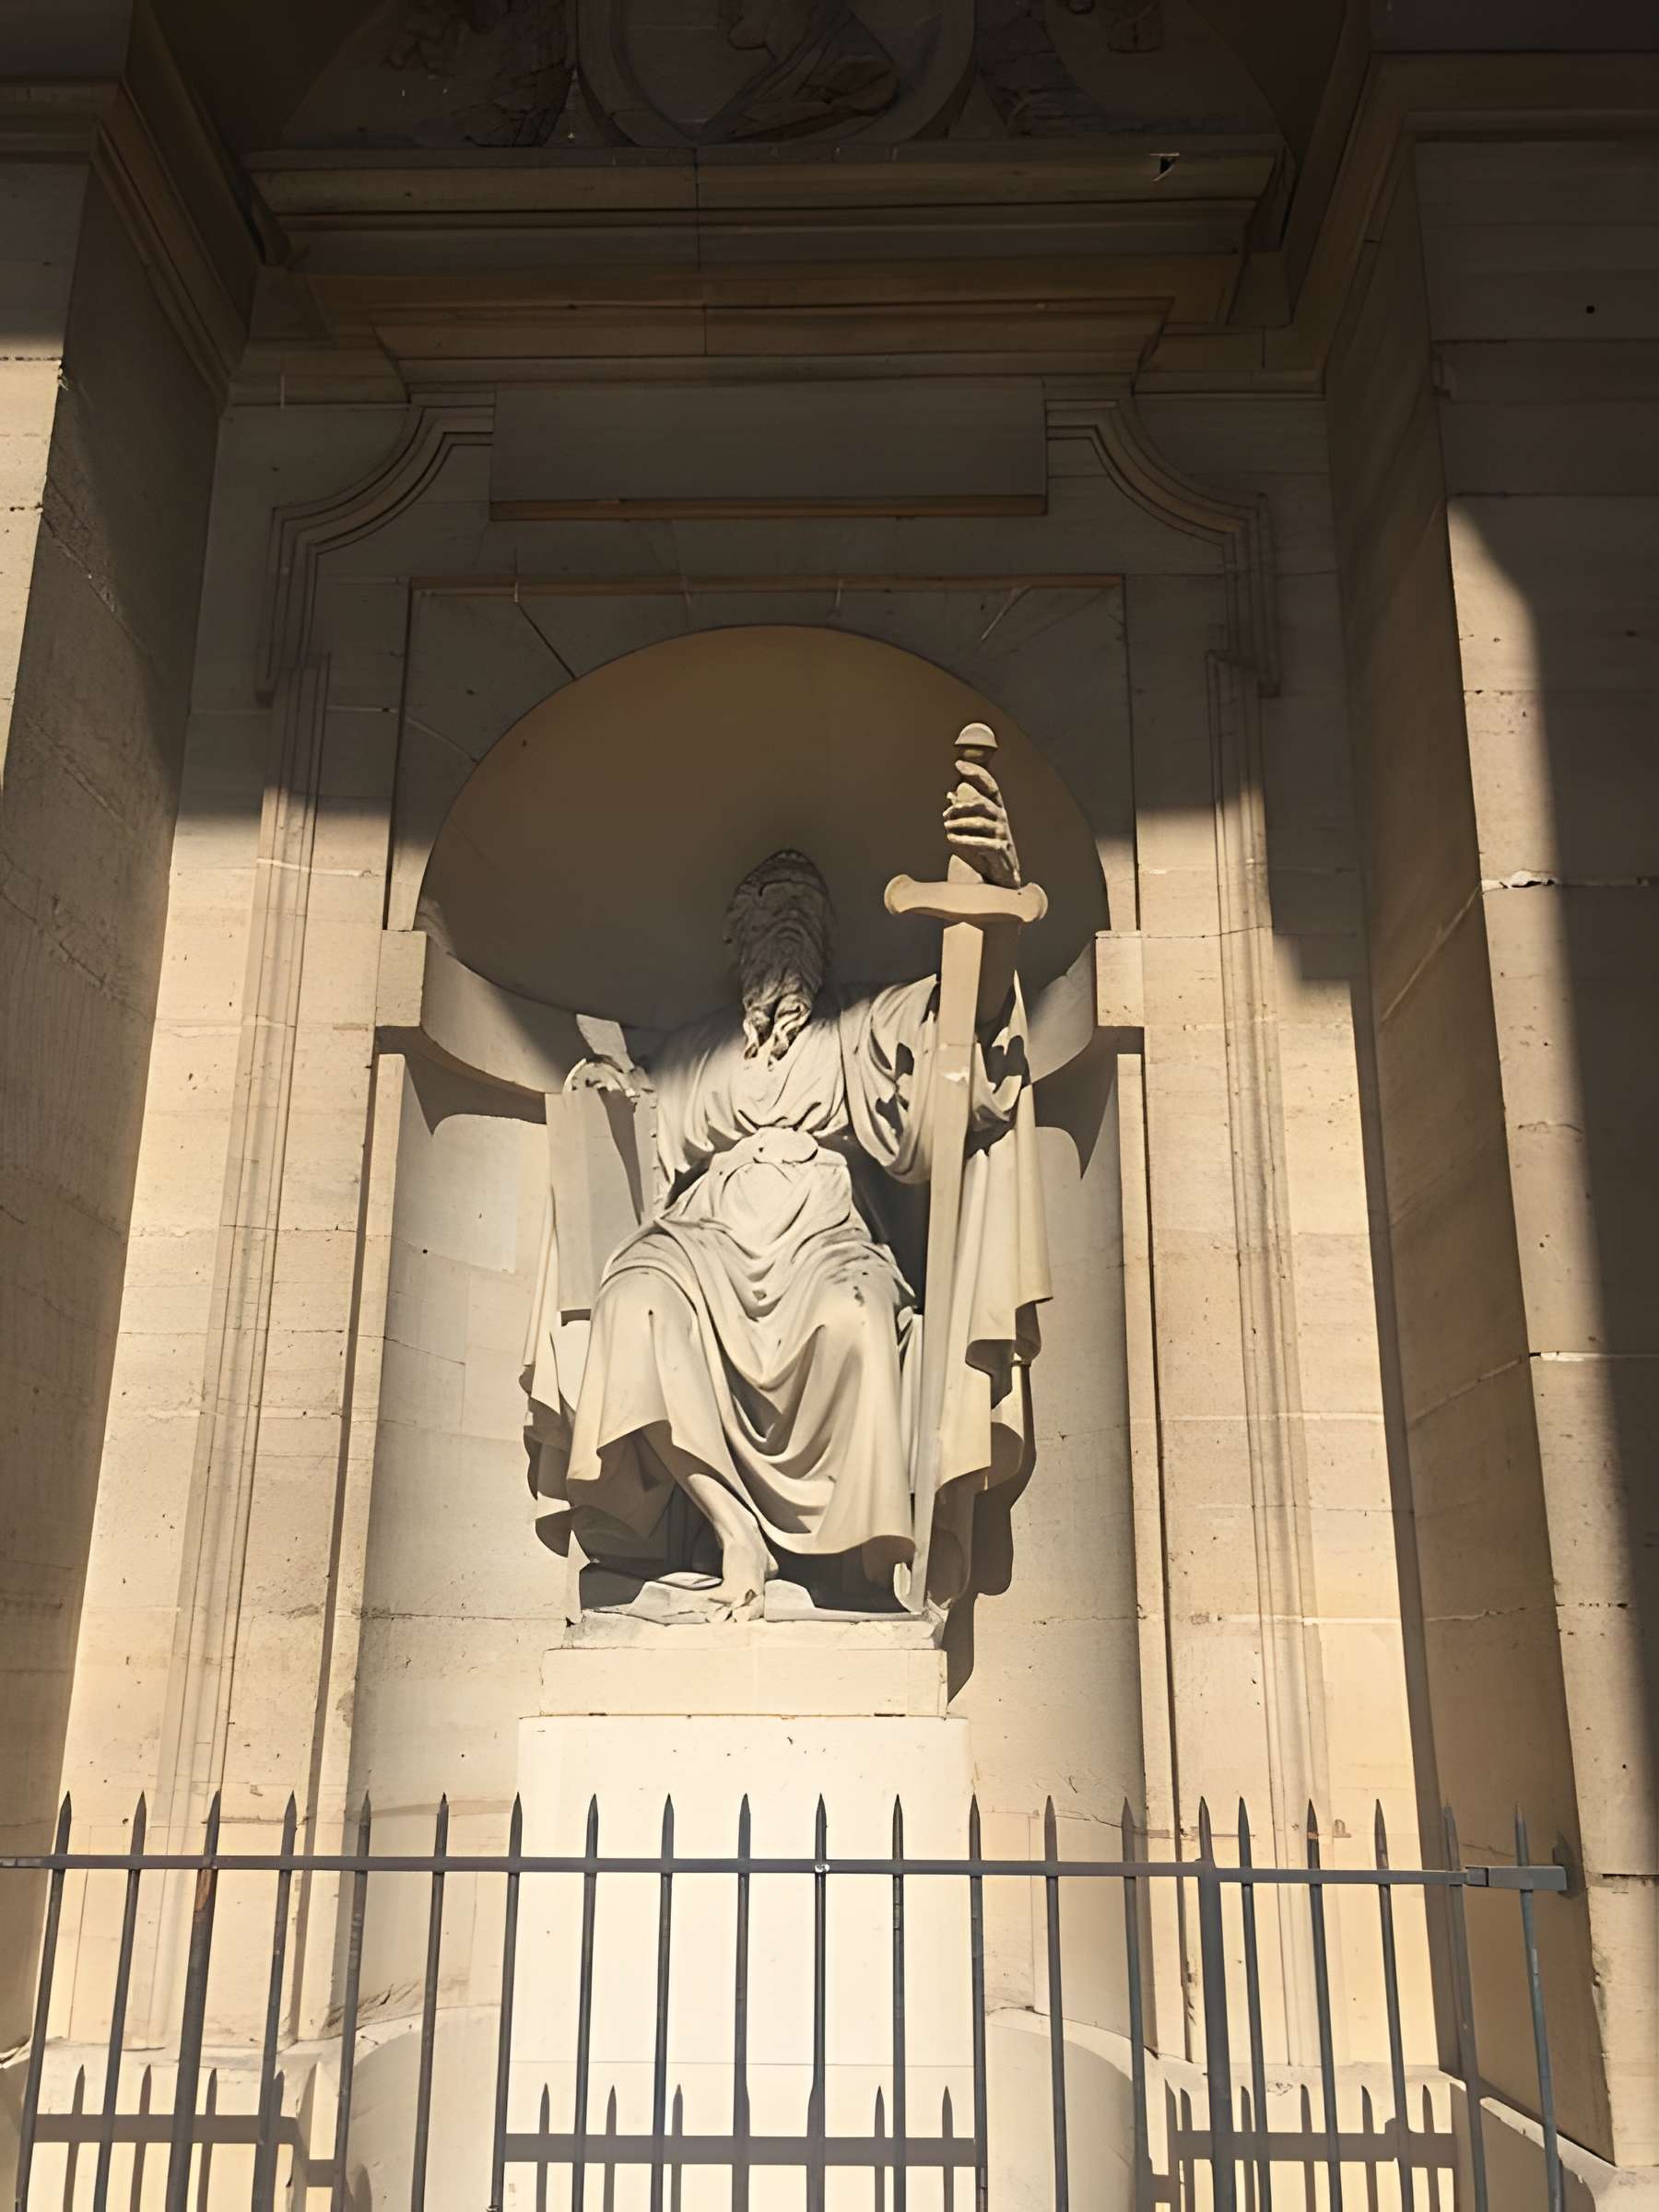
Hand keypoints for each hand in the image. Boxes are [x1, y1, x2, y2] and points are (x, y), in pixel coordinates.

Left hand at [943, 756, 1019, 888]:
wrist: (1002, 874)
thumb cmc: (985, 848)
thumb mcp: (974, 828)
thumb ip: (963, 811)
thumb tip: (949, 794)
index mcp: (996, 809)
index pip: (990, 786)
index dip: (976, 773)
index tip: (959, 764)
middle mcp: (1001, 818)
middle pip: (981, 804)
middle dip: (960, 807)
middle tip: (945, 814)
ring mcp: (1002, 834)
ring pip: (980, 822)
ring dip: (959, 823)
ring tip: (945, 827)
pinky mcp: (1000, 849)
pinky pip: (981, 842)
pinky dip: (964, 840)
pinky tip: (951, 839)